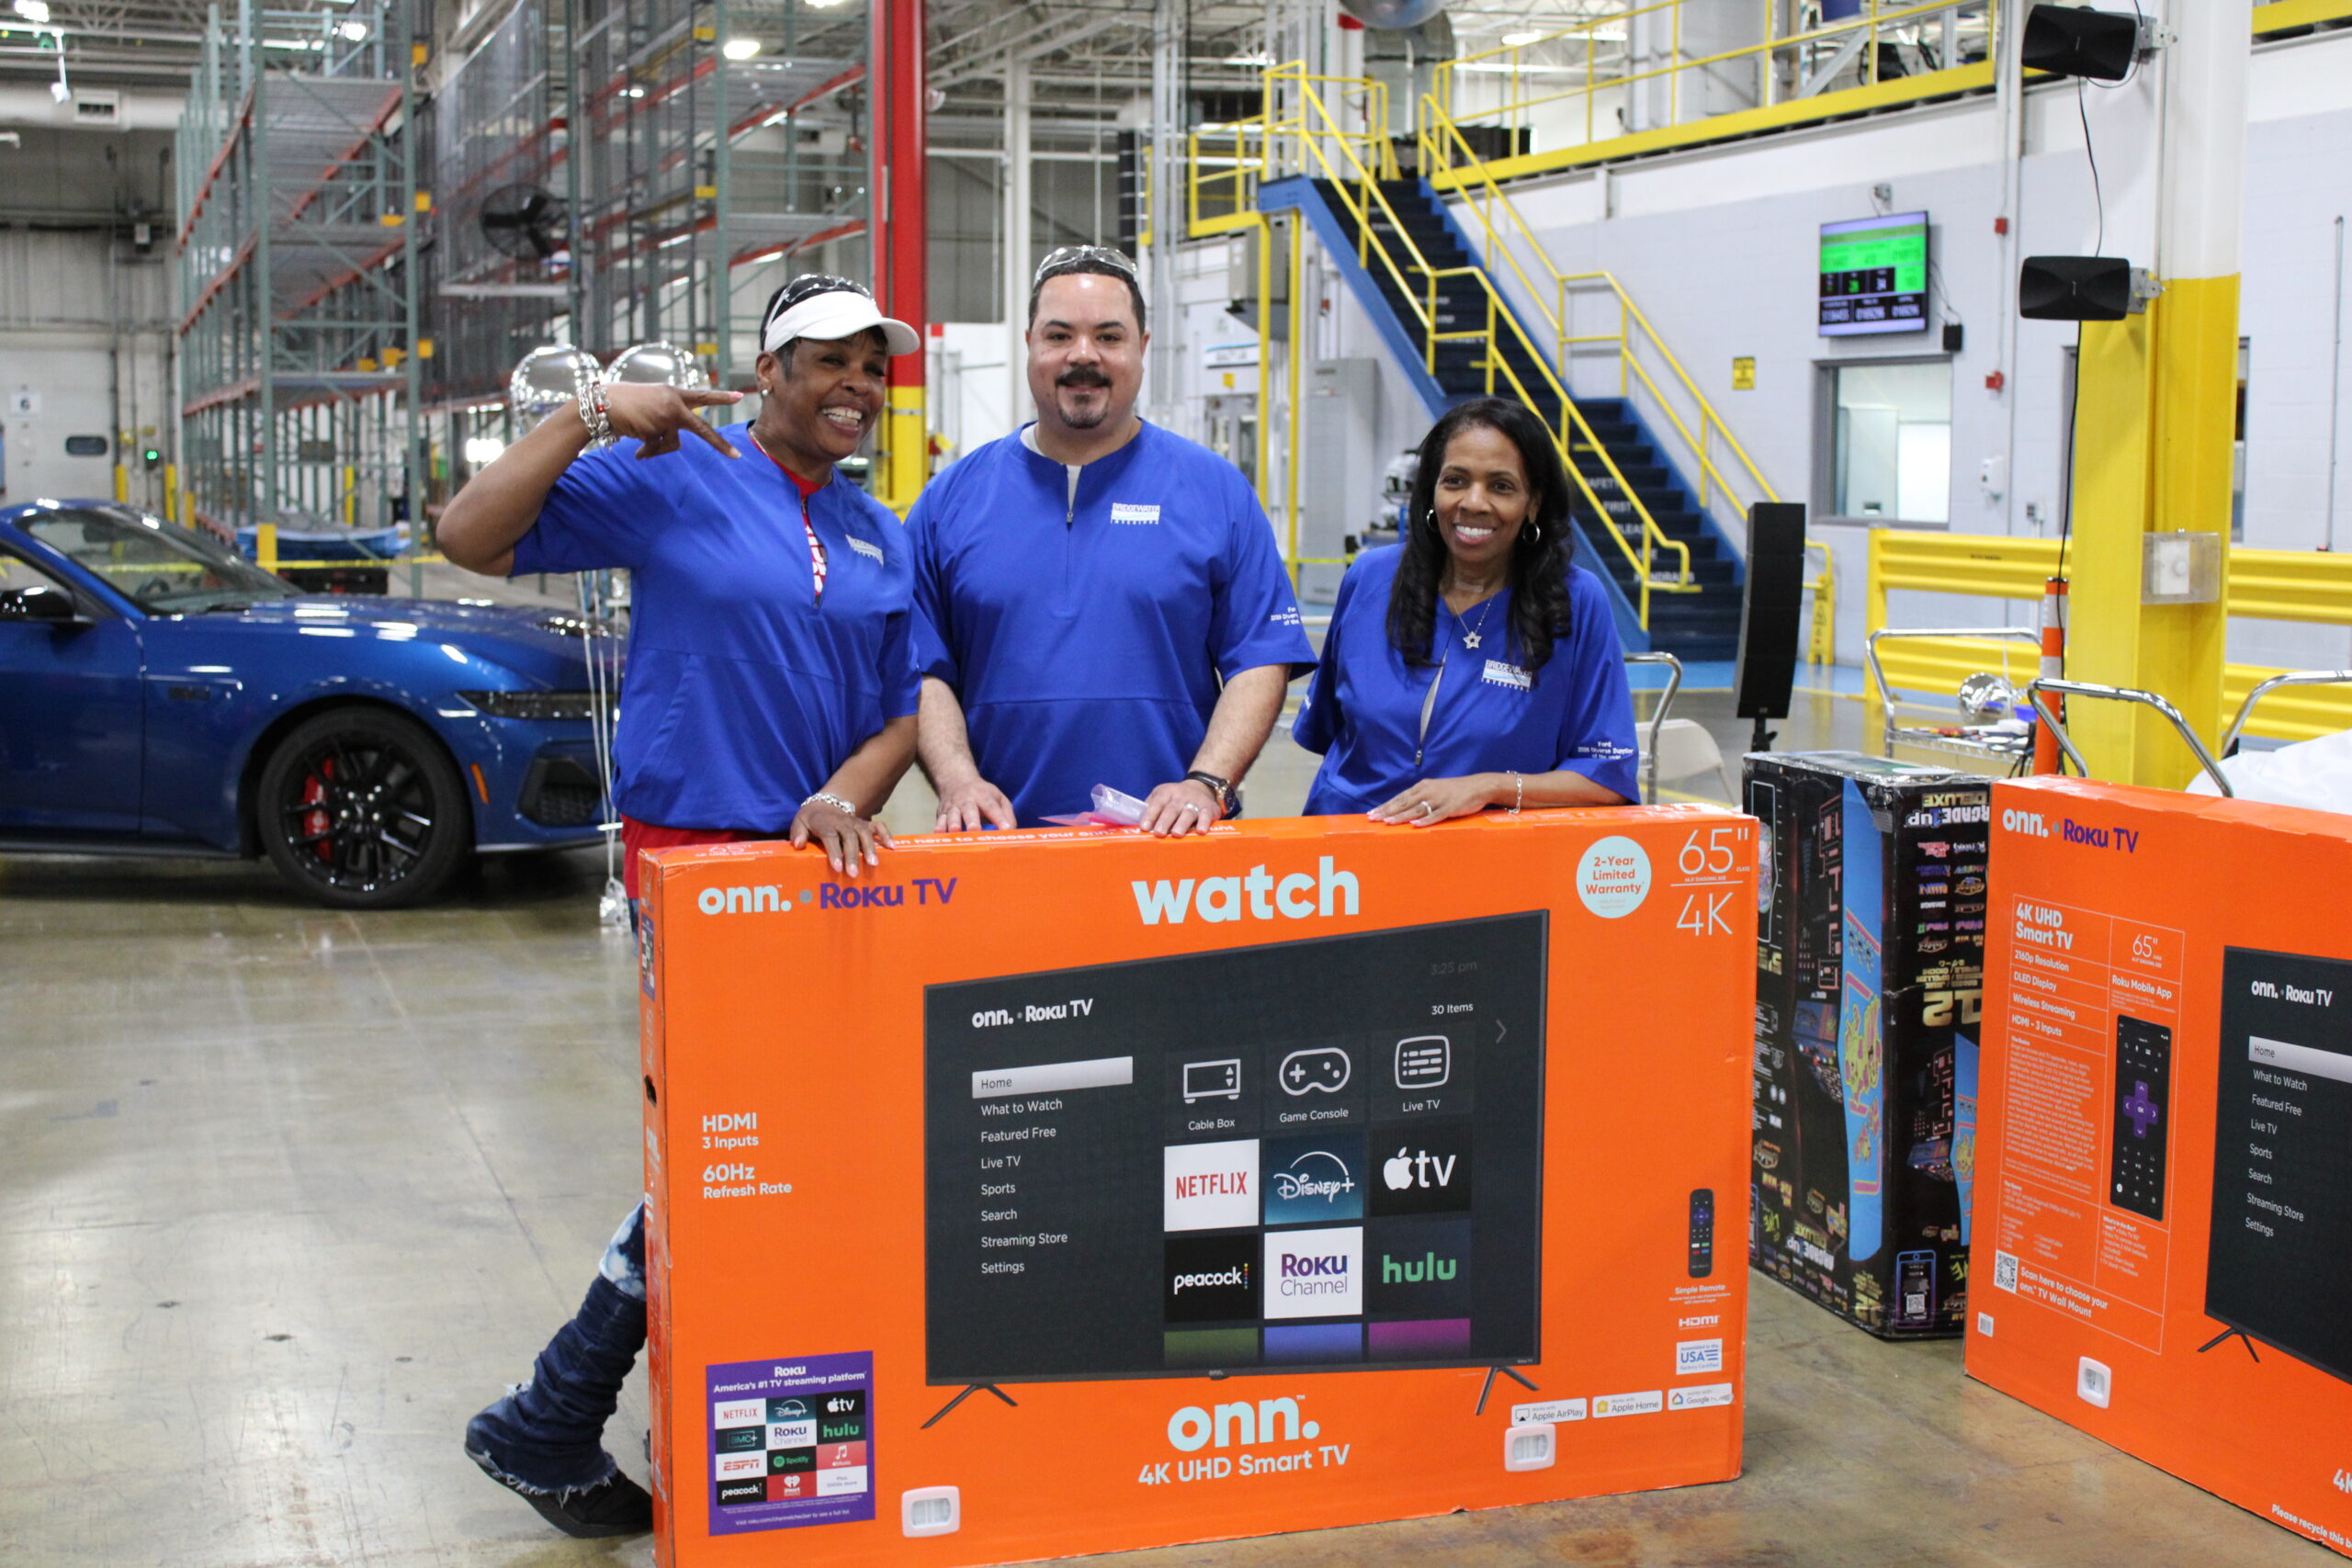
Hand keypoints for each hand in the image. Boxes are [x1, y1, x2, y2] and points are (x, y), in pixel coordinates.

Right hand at [603, 383, 743, 459]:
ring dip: (658, 447)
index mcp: (674, 394)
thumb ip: (670, 416)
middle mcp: (673, 405)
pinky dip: (647, 452)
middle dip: (719, 444)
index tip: (740, 397)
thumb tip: (674, 445)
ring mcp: (664, 419)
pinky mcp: (654, 431)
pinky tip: (637, 450)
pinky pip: (657, 450)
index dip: (721, 397)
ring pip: (673, 444)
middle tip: (737, 456)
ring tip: (642, 439)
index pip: (702, 396)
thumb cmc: (628, 403)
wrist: (604, 403)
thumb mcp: (654, 403)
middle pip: (701, 429)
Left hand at [790, 799, 890, 874]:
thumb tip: (797, 845)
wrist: (826, 804)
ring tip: (874, 864)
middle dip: (852, 856)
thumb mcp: (799, 823)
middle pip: (849, 838)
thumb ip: (797, 833)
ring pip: (865, 834)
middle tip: (853, 873)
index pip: (830, 837)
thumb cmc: (812, 820)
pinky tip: (892, 847)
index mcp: (825, 823)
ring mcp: (856, 823)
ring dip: (870, 849)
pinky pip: (879, 827)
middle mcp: (843, 822)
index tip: (837, 867)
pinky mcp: (866, 824)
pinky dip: (886, 835)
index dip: (834, 852)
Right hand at [933, 772, 1015, 831]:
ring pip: (952, 815)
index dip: (999, 818)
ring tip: (955, 831)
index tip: (1006, 829)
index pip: (993, 807)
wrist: (955, 780)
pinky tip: (938, 834)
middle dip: (972, 820)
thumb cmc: (983, 795)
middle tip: (975, 829)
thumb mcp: (999, 799)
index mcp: (983, 796)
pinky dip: (939, 827)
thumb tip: (1011, 833)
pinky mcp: (942, 813)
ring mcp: (953, 806)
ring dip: (953, 824)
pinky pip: (939, 820)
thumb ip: (1007, 815)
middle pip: (969, 810)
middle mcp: (967, 800)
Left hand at [1140, 778, 1222, 836]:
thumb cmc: (1175, 798)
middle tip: (1159, 833)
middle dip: (1165, 821)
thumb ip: (1150, 807)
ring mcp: (1196, 801)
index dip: (1150, 815)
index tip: (1144, 827)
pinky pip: (1206, 815)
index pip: (1157, 803)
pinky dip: (1204, 823)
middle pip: (1171, 809)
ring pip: (1188, 812)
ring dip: (1182, 823)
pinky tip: (1200, 831)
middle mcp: (1181, 796)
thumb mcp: (1161, 796)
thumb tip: (1135, 824)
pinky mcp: (1209, 808)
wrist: (1201, 787)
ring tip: (1177, 834)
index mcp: (1166, 793)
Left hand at [1369, 774, 1496, 826]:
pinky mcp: (1450, 808)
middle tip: (1373, 818)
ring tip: (1388, 822)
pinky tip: (1415, 825)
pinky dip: (1425, 820)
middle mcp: (1428, 792)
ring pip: (1416, 809)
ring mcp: (1439, 800)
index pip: (1400, 797)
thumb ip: (1420, 796)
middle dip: (1387, 811)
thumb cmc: (1455, 789)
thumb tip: (1404, 807)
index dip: (1386, 805)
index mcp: (1423, 786)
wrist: (1478, 786)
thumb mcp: (1435, 789)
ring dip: (1401, 816)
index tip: (1372, 813)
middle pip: (1404, 803)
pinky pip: (1436, 815)